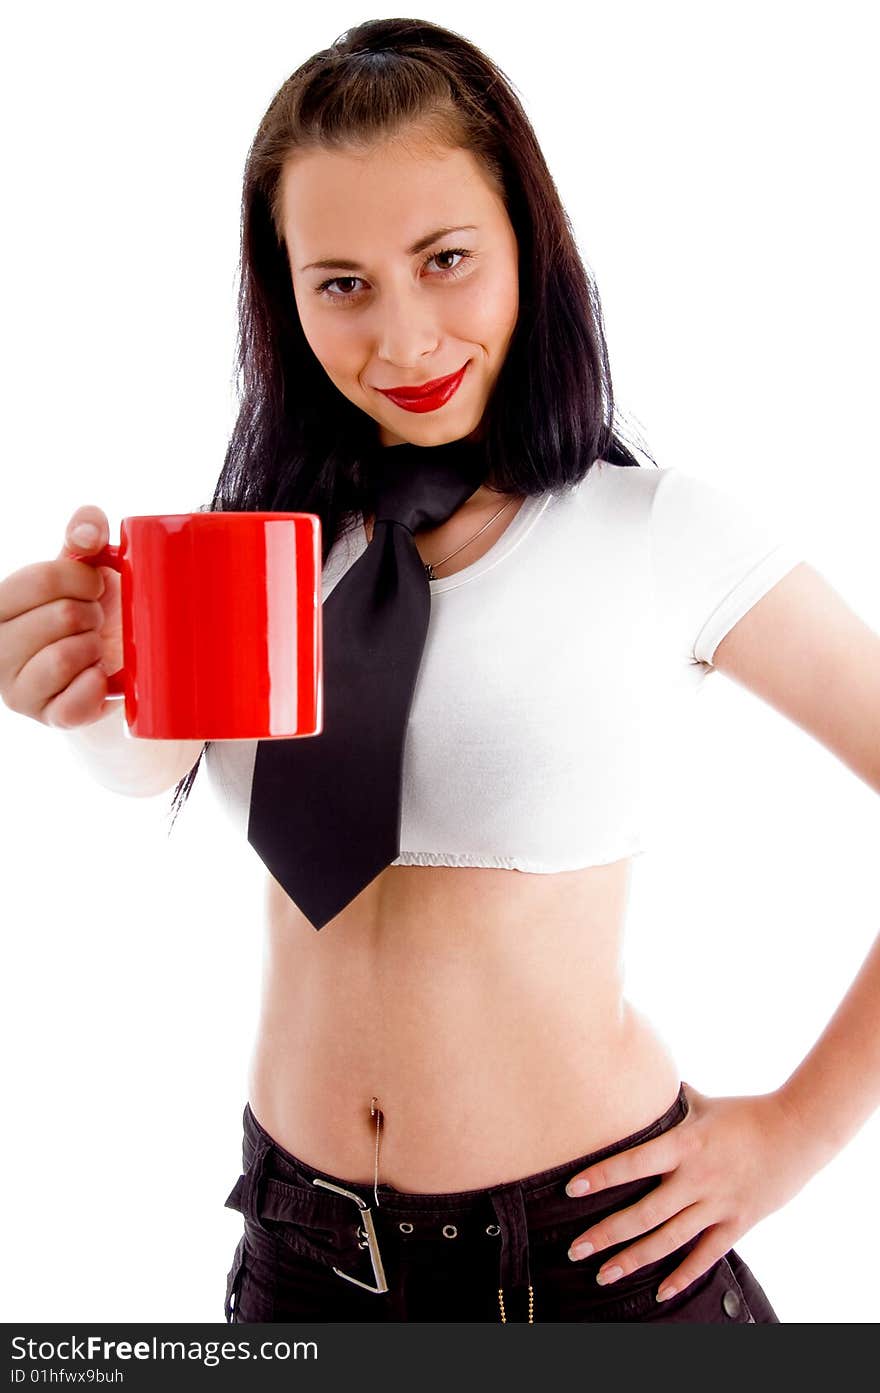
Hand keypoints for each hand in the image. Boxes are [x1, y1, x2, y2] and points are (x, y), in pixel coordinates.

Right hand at [0, 505, 119, 729]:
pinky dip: (97, 686)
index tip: (96, 587)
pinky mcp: (45, 718)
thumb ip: (83, 538)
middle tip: (94, 623)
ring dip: (95, 648)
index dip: (84, 579)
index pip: (42, 578)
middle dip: (93, 615)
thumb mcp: (84, 570)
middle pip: (62, 616)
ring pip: (65, 658)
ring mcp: (16, 688)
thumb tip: (88, 530)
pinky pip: (74, 702)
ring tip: (94, 648)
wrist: (111, 668)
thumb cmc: (92, 610)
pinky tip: (98, 677)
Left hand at [564, 1082, 818, 1300]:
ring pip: (669, 1240)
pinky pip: (706, 1255)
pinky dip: (683, 1275)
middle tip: (574, 1249)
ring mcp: (718, 1204)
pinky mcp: (738, 1223)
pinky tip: (659, 1291)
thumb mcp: (702, 1103)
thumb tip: (636, 1079)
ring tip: (603, 1274)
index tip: (570, 1189)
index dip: (602, 1176)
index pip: (634, 1163)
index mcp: (685, 1144)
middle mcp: (697, 1178)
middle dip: (606, 1233)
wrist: (797, 1131)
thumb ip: (669, 1102)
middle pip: (644, 1213)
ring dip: (633, 1259)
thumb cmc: (744, 1113)